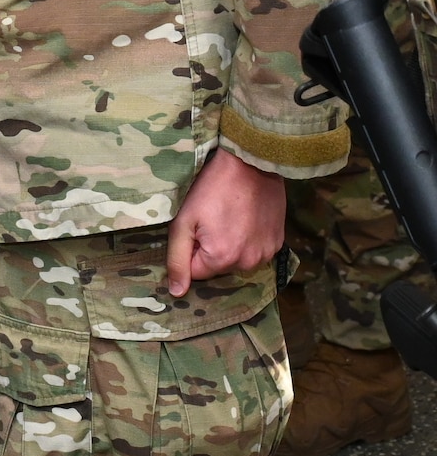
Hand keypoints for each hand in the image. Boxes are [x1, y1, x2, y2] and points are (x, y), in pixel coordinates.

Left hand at [165, 148, 286, 295]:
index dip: (190, 250)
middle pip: (218, 267)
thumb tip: (176, 293)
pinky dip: (247, 239)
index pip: (196, 272)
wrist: (251, 163)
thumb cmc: (212, 188)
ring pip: (237, 259)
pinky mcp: (278, 242)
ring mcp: (267, 253)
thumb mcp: (184, 221)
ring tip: (228, 216)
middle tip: (211, 219)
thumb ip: (177, 259)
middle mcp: (248, 263)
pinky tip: (244, 218)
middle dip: (209, 249)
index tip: (194, 226)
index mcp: (222, 258)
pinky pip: (255, 250)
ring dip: (229, 245)